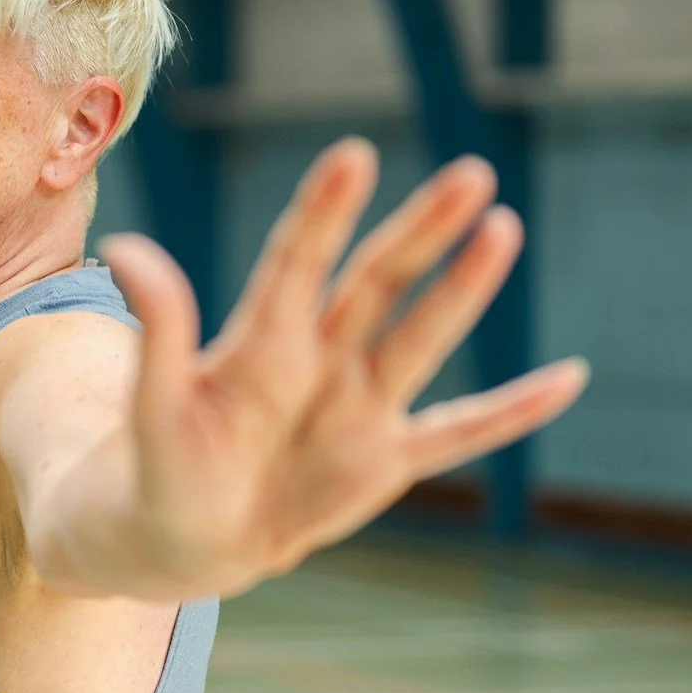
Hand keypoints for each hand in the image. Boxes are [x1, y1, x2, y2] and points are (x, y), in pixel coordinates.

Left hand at [98, 139, 586, 595]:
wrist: (181, 537)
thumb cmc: (159, 466)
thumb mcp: (154, 409)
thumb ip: (158, 334)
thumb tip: (122, 248)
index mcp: (261, 341)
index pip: (298, 264)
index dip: (323, 214)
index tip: (354, 155)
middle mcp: (319, 358)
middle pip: (377, 281)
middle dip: (422, 230)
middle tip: (471, 173)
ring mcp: (358, 405)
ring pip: (421, 337)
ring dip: (464, 288)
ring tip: (503, 227)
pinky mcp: (386, 459)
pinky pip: (461, 431)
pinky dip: (513, 411)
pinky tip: (569, 378)